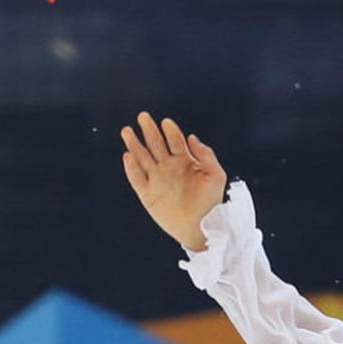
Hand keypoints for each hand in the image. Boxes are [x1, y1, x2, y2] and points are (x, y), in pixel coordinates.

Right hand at [120, 112, 225, 252]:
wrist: (202, 227)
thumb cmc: (211, 203)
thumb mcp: (215, 175)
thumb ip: (206, 155)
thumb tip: (193, 138)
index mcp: (184, 162)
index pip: (175, 141)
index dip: (170, 131)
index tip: (166, 122)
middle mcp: (168, 169)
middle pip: (155, 145)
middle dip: (149, 130)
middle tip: (143, 116)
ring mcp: (157, 180)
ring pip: (142, 158)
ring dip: (135, 145)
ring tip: (127, 131)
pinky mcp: (147, 194)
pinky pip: (137, 178)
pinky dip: (131, 168)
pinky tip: (128, 156)